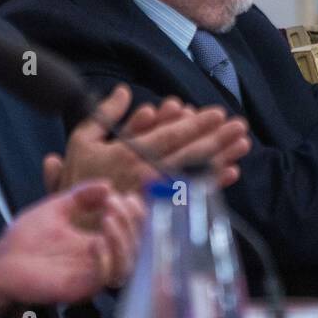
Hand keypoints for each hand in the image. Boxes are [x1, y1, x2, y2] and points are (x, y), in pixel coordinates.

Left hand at [0, 181, 144, 316]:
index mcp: (98, 240)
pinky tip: (96, 242)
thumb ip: (81, 195)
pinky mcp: (80, 288)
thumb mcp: (56, 207)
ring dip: (124, 239)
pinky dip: (107, 258)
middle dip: (132, 222)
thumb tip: (107, 185)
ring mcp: (91, 274)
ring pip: (128, 263)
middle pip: (137, 246)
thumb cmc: (24, 238)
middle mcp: (100, 259)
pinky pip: (105, 277)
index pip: (132, 230)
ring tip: (109, 218)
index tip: (129, 196)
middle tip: (116, 203)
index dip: (137, 214)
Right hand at [44, 85, 249, 194]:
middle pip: (188, 154)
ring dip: (221, 157)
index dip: (194, 125)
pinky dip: (213, 184)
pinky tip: (231, 173)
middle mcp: (146, 174)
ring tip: (243, 144)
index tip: (217, 113)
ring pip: (195, 172)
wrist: (73, 226)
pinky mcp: (162, 210)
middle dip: (217, 138)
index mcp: (129, 155)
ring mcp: (157, 194)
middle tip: (240, 126)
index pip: (168, 137)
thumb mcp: (82, 141)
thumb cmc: (79, 180)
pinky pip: (192, 195)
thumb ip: (105, 115)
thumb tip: (123, 91)